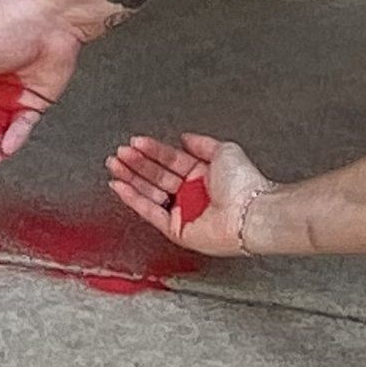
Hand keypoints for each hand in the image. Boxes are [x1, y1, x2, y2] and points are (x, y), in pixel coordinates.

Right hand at [107, 133, 275, 256]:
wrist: (251, 212)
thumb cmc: (245, 185)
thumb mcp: (225, 151)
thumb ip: (202, 143)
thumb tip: (185, 137)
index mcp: (203, 176)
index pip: (170, 160)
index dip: (152, 151)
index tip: (136, 142)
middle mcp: (192, 194)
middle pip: (156, 175)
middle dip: (136, 163)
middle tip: (120, 153)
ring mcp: (184, 212)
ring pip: (149, 192)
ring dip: (130, 178)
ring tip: (114, 164)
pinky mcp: (176, 229)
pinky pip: (149, 212)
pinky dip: (132, 199)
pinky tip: (120, 186)